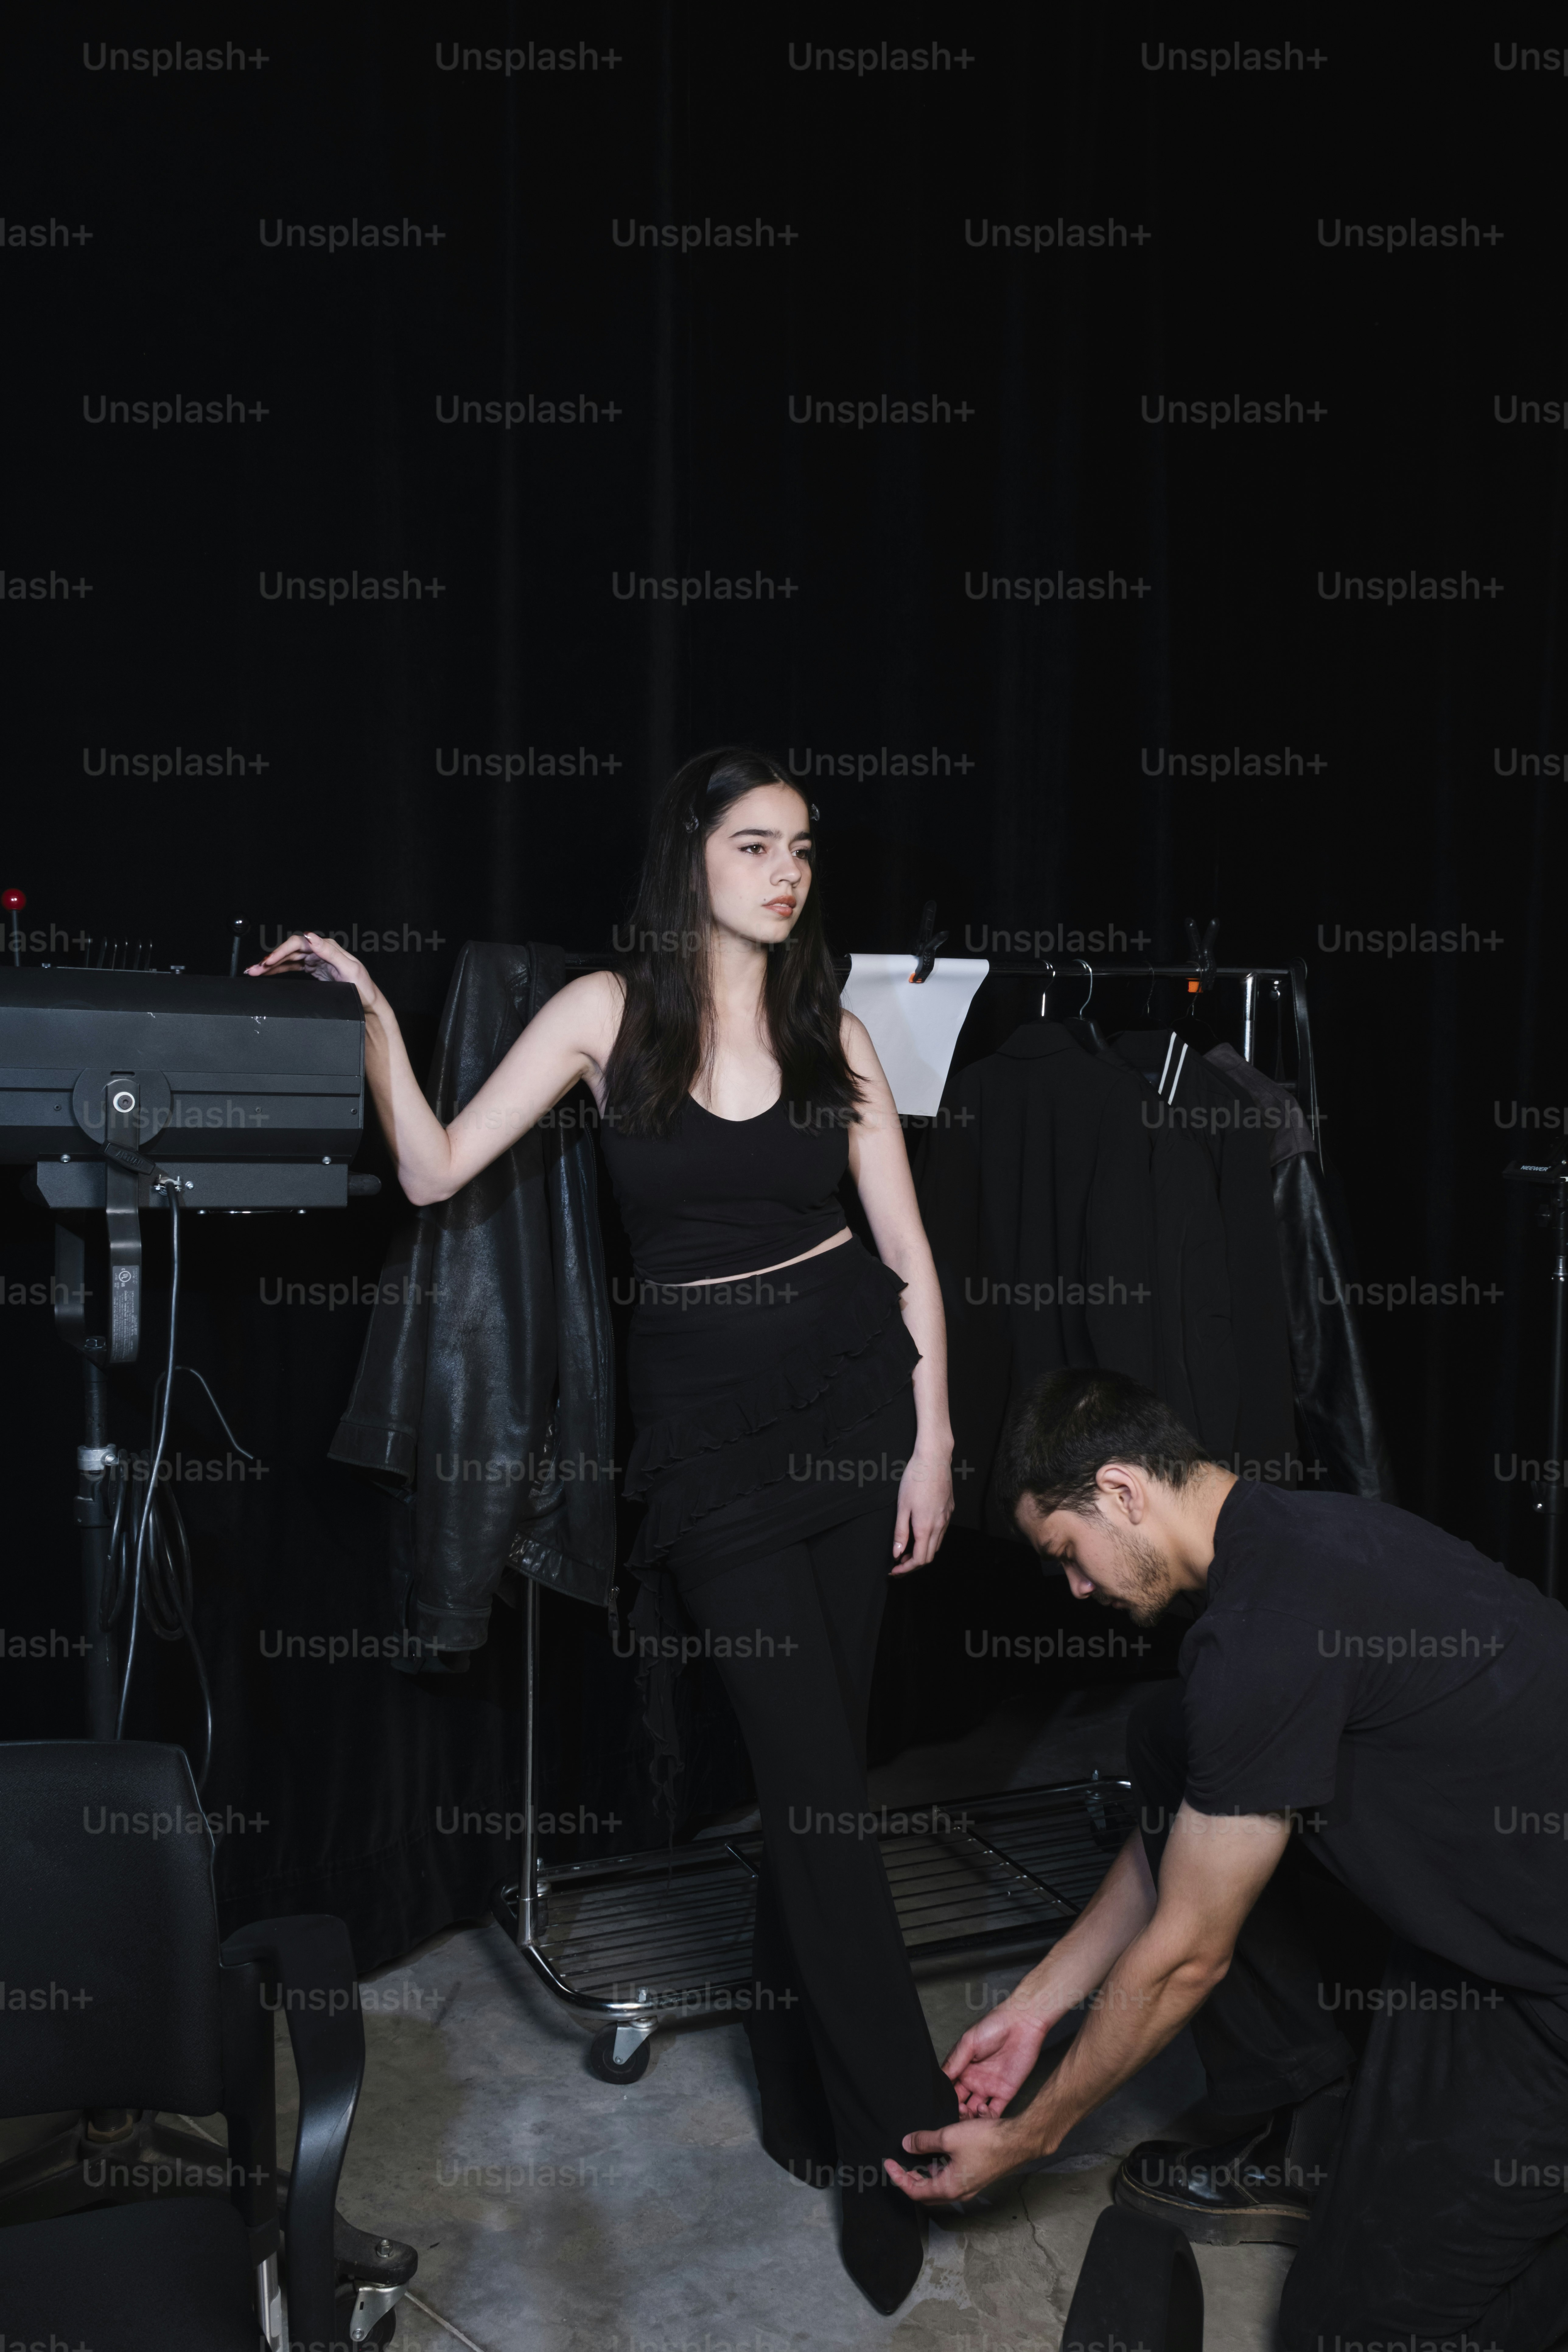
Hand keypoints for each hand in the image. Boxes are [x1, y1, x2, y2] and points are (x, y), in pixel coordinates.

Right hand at [245, 930, 378, 1011]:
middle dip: (270, 959)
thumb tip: (311, 936)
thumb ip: (329, 951)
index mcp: (327, 946)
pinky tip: (267, 973)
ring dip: (271, 966)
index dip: (281, 951)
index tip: (269, 961)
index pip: (299, 943)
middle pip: (289, 951)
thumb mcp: (349, 968)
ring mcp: (316, 960)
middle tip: (254, 969)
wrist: (368, 1004)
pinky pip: (292, 967)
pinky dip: (279, 970)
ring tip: (254, 972)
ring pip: (288, 959)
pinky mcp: (314, 970)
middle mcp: (320, 951)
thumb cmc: (362, 987)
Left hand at [885, 2114, 1037, 2204]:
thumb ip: (925, 2141)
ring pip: (941, 2184)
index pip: (915, 2191)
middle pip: (927, 2192)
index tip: (887, 2164)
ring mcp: (970, 2185)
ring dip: (927, 2172)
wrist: (1019, 2141)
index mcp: (950, 2187)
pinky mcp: (977, 2175)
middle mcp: (959, 2191)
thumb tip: (906, 2143)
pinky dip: (941, 2166)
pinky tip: (940, 2149)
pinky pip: (953, 2176)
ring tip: (916, 2156)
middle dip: (911, 2179)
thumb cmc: (987, 2141)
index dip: (898, 2178)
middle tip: (899, 2164)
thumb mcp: (950, 2137)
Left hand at [891, 1449, 952, 1573]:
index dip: (906, 1569)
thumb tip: (897, 1553)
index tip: (894, 1569)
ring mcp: (947, 1518)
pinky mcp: (949, 1510)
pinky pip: (941, 1533)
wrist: (934, 1459)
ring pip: (936, 1545)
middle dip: (913, 1564)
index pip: (919, 1559)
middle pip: (929, 1556)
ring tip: (906, 1549)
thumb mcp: (902, 1507)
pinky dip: (930, 1540)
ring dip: (922, 1552)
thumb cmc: (915, 1479)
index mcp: (926, 1527)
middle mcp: (940, 1525)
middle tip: (898, 1562)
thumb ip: (900, 1532)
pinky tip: (919, 1534)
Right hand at [943, 2001, 1051, 2115]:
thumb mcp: (968, 2042)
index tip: (939, 2105)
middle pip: (961, 2103)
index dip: (944, 2098)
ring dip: (970, 2117)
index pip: (949, 2088)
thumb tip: (939, 2079)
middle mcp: (974, 2080)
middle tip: (955, 2111)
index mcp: (963, 2068)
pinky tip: (982, 2111)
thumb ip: (955, 2062)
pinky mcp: (1005, 2093)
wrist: (1022, 2025)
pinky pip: (995, 2112)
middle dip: (956, 2110)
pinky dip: (987, 2118)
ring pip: (976, 2112)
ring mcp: (989, 2088)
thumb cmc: (993, 2026)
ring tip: (967, 2111)